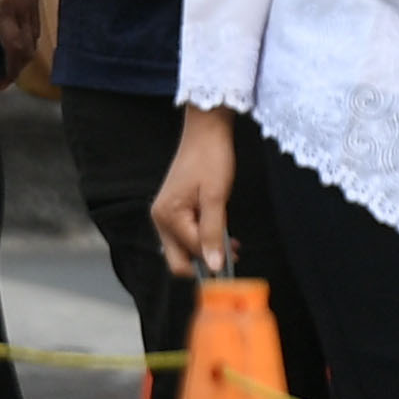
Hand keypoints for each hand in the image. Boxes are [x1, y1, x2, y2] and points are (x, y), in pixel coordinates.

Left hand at [0, 0, 41, 76]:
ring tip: (7, 61)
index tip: (0, 82)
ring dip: (23, 52)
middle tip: (3, 76)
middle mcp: (23, 7)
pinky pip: (35, 22)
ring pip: (34, 36)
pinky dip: (27, 36)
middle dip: (17, 67)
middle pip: (28, 48)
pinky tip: (14, 36)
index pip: (14, 47)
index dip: (10, 69)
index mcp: (5, 6)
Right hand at [150, 107, 238, 276]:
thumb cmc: (211, 158)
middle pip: (178, 258)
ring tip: (232, 242)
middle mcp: (161, 219)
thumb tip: (214, 266)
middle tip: (232, 256)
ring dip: (206, 249)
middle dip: (204, 262)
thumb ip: (213, 233)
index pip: (191, 252)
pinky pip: (185, 234)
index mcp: (168, 216)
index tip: (237, 257)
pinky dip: (202, 237)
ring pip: (183, 248)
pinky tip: (221, 232)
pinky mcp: (173, 209)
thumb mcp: (216, 197)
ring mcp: (165, 214)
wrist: (206, 132)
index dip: (214, 258)